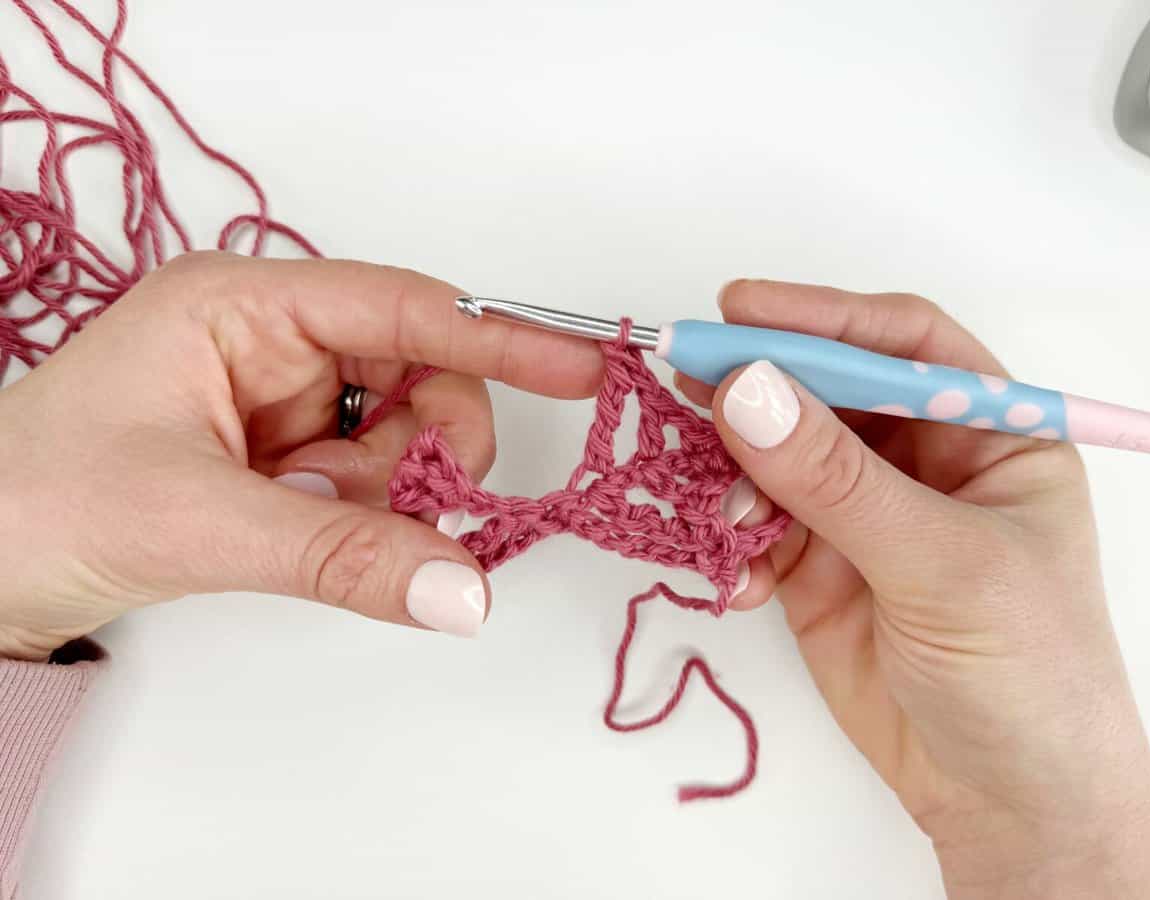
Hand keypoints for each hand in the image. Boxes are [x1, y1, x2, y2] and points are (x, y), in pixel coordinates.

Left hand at [0, 252, 603, 660]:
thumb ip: (343, 554)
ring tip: (297, 519)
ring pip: (403, 441)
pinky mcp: (283, 462)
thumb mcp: (200, 521)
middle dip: (424, 448)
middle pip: (421, 378)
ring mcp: (280, 405)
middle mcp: (271, 343)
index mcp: (241, 306)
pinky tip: (302, 532)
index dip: (498, 338)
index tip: (582, 369)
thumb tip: (464, 588)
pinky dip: (368, 518)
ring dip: (386, 494)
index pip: (402, 308)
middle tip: (400, 503)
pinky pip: (373, 485)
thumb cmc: (32, 503)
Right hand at [681, 281, 1149, 898]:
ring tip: (715, 510)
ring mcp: (862, 515)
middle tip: (685, 381)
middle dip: (759, 390)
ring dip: (733, 474)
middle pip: (824, 392)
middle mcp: (922, 462)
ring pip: (776, 457)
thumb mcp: (942, 564)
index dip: (823, 318)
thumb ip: (837, 480)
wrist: (1008, 804)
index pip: (902, 345)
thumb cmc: (1027, 674)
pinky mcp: (815, 568)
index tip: (741, 310)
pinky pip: (754, 528)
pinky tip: (736, 575)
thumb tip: (745, 391)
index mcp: (990, 434)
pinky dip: (732, 542)